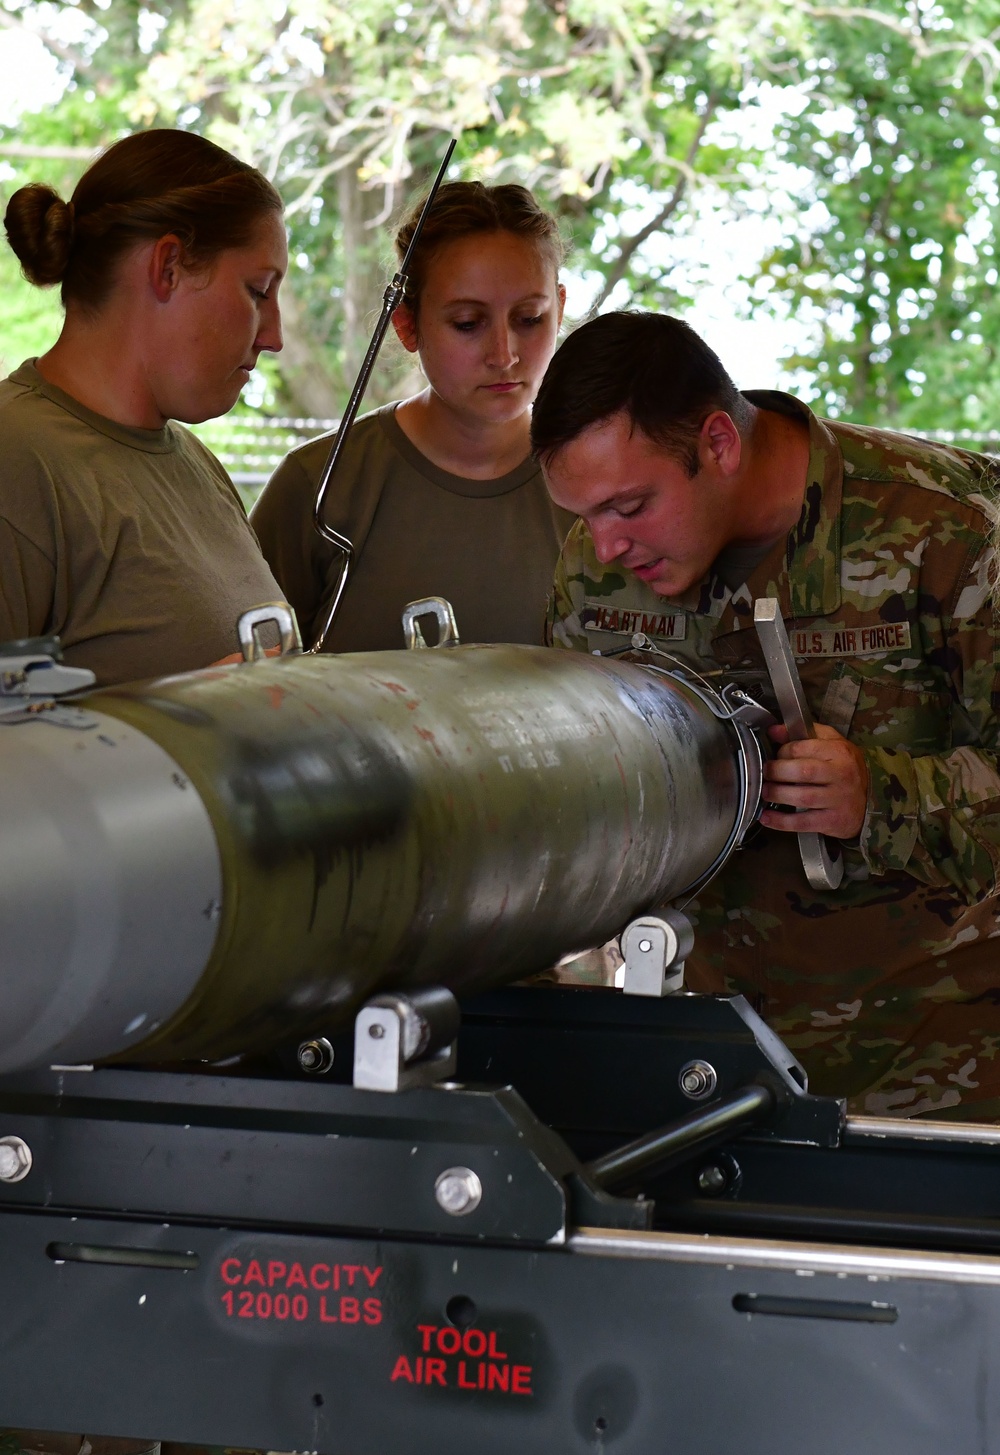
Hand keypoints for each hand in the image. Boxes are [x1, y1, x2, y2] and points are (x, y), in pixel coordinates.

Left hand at [760, 723, 868, 839]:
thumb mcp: (831, 743)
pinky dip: (781, 821)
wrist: (870, 801)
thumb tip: (773, 731)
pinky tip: (766, 817)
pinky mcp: (833, 821)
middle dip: (777, 772)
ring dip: (777, 794)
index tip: (775, 756)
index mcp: (839, 752)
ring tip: (766, 792)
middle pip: (803, 771)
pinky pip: (803, 822)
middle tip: (766, 774)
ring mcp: (838, 799)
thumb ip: (803, 733)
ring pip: (803, 797)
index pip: (803, 748)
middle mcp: (841, 775)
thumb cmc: (845, 769)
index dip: (782, 752)